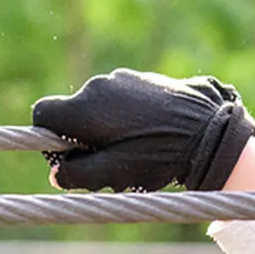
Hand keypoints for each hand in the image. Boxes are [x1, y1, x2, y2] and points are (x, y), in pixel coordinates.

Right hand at [32, 69, 254, 191]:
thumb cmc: (159, 154)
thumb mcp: (115, 172)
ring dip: (106, 129)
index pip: (43, 113)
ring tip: (135, 151)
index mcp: (85, 107)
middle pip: (73, 113)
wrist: (210, 131)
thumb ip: (79, 174)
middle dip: (82, 138)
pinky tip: (150, 136)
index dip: (48, 137)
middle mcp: (99, 85)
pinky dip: (125, 118)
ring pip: (98, 107)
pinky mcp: (143, 80)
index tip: (68, 156)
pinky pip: (121, 100)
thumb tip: (56, 174)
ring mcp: (123, 79)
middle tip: (109, 163)